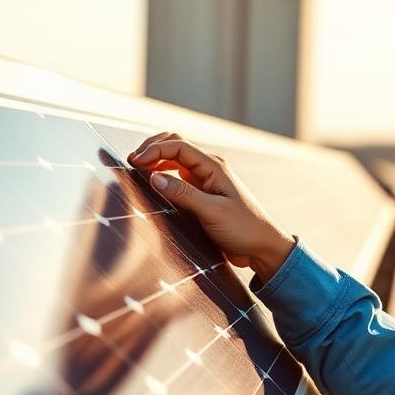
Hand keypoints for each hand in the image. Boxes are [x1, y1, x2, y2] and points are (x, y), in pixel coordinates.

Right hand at [128, 132, 294, 281]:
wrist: (263, 248)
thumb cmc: (244, 229)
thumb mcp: (213, 212)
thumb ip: (184, 194)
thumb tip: (154, 177)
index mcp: (214, 167)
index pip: (178, 145)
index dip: (154, 149)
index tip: (135, 162)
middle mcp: (209, 169)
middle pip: (176, 145)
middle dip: (152, 148)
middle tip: (131, 161)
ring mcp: (206, 181)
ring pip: (176, 160)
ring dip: (156, 160)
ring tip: (136, 170)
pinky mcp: (203, 195)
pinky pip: (179, 178)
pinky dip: (163, 175)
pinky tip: (152, 184)